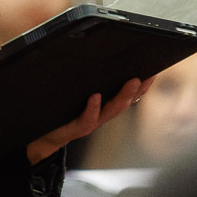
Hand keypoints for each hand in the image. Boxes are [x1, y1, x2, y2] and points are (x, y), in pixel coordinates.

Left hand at [25, 76, 155, 165]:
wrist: (43, 136)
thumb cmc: (60, 115)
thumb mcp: (75, 97)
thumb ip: (86, 84)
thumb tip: (93, 59)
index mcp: (102, 108)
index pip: (126, 97)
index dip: (141, 88)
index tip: (152, 74)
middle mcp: (99, 116)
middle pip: (123, 103)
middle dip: (137, 90)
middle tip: (147, 77)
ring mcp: (89, 122)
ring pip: (110, 111)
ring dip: (122, 96)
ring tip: (131, 82)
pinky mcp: (75, 128)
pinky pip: (87, 119)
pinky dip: (93, 108)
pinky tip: (96, 97)